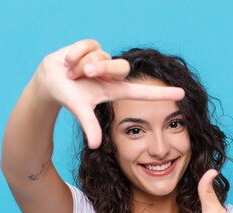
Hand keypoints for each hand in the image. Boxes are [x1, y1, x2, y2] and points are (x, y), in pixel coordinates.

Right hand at [33, 39, 184, 148]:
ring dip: (83, 63)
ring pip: (102, 55)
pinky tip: (69, 61)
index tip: (182, 94)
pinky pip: (88, 45)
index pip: (143, 92)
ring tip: (72, 72)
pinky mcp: (93, 46)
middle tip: (84, 73)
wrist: (50, 80)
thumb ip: (90, 126)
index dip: (162, 93)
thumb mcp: (81, 111)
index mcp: (115, 90)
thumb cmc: (69, 96)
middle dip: (99, 67)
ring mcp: (104, 59)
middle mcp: (113, 74)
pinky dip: (75, 54)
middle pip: (120, 66)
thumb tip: (96, 146)